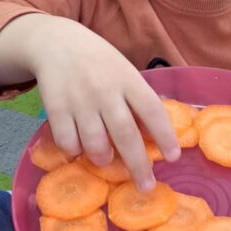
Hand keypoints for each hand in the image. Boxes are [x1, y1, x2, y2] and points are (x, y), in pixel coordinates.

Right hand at [30, 17, 180, 189]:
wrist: (57, 43)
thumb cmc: (99, 62)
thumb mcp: (124, 71)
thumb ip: (137, 99)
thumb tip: (156, 137)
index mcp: (128, 79)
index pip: (152, 109)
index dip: (165, 135)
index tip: (174, 157)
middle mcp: (105, 90)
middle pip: (126, 134)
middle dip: (138, 165)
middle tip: (147, 187)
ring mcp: (80, 100)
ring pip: (95, 143)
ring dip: (103, 159)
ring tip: (106, 159)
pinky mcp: (56, 107)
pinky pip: (67, 141)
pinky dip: (74, 151)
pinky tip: (78, 146)